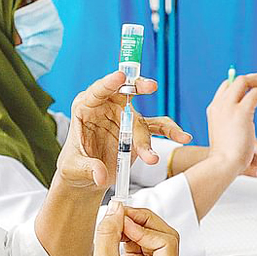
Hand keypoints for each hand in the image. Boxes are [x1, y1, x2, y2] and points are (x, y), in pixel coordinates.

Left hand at [57, 72, 191, 191]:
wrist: (86, 179)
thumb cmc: (74, 168)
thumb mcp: (74, 169)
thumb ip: (88, 169)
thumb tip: (100, 175)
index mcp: (86, 107)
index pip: (97, 91)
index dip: (109, 83)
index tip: (120, 76)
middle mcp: (106, 108)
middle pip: (125, 97)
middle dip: (138, 90)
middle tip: (151, 86)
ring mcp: (124, 118)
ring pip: (141, 121)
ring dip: (146, 139)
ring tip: (150, 158)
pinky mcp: (137, 132)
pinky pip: (157, 129)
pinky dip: (170, 132)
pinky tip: (182, 137)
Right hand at [70, 201, 179, 255]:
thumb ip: (109, 235)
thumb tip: (116, 209)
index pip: (167, 245)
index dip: (145, 229)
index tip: (123, 220)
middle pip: (163, 238)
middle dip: (141, 223)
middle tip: (120, 214)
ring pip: (151, 238)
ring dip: (133, 226)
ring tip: (115, 222)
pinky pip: (139, 243)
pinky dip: (127, 234)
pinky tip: (115, 232)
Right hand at [205, 71, 256, 175]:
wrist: (223, 163)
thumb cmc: (226, 155)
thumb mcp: (226, 135)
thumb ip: (232, 124)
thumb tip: (244, 122)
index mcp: (213, 109)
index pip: (227, 86)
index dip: (242, 82)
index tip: (255, 83)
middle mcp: (219, 104)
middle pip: (237, 80)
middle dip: (255, 76)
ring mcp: (228, 107)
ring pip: (245, 82)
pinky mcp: (241, 112)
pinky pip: (256, 94)